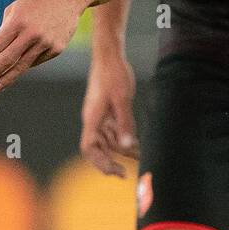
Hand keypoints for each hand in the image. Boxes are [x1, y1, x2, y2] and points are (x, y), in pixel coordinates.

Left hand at [0, 0, 85, 92]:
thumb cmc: (37, 0)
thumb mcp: (15, 7)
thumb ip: (5, 28)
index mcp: (17, 21)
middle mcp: (31, 34)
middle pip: (8, 60)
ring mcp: (45, 43)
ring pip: (22, 66)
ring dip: (8, 78)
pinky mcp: (56, 49)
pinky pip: (36, 61)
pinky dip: (26, 65)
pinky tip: (19, 68)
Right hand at [80, 51, 137, 176]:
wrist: (110, 55)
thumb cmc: (113, 73)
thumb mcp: (122, 99)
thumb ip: (125, 123)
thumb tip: (127, 147)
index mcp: (92, 118)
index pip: (89, 148)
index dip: (100, 163)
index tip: (116, 171)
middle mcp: (94, 120)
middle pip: (98, 149)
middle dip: (111, 162)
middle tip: (126, 174)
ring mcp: (101, 116)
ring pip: (109, 141)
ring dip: (122, 151)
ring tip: (140, 158)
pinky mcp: (109, 112)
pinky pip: (115, 131)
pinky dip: (125, 139)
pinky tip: (138, 146)